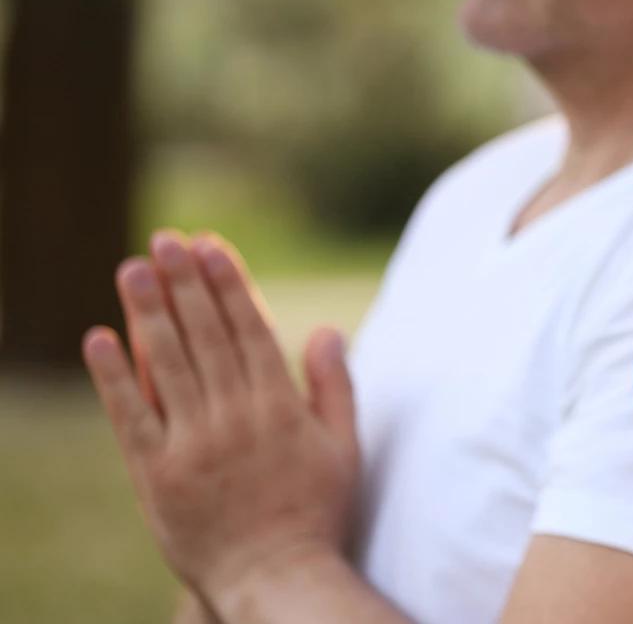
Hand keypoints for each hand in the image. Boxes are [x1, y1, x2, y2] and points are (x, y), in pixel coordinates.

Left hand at [82, 231, 361, 615]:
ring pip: (167, 365)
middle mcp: (234, 418)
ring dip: (148, 312)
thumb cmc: (318, 514)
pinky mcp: (155, 474)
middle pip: (204, 336)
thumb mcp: (345, 448)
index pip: (248, 329)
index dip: (228, 284)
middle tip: (165, 240)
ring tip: (133, 268)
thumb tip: (327, 331)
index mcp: (281, 407)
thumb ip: (335, 387)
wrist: (275, 578)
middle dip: (184, 283)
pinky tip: (100, 338)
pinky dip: (114, 376)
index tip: (211, 246)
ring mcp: (191, 445)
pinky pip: (130, 416)